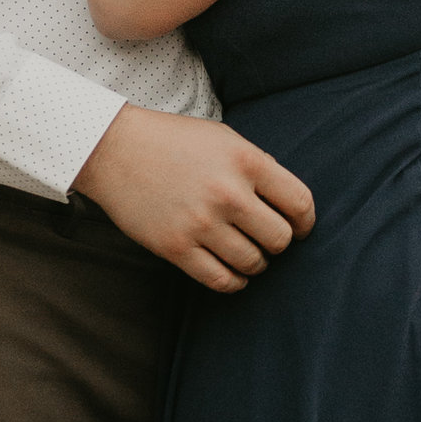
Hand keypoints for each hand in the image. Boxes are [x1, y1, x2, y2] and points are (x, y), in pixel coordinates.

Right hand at [75, 107, 315, 292]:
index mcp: (246, 160)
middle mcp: (228, 193)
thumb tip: (289, 206)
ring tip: (245, 252)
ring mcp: (201, 223)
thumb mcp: (224, 139)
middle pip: (280, 239)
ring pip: (253, 263)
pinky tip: (232, 272)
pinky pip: (221, 280)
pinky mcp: (177, 247)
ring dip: (255, 263)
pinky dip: (234, 282)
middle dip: (278, 243)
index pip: (300, 204)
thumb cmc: (174, 142)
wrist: (114, 150)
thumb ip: (258, 167)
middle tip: (265, 239)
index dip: (305, 222)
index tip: (298, 227)